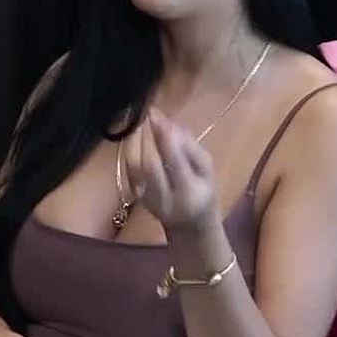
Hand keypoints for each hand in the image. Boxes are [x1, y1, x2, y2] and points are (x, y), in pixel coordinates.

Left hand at [122, 107, 218, 233]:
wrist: (188, 223)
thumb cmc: (202, 190)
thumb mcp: (207, 170)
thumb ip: (191, 148)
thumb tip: (170, 124)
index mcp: (189, 193)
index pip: (175, 164)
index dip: (165, 139)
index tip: (158, 114)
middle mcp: (165, 199)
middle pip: (151, 165)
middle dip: (149, 136)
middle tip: (149, 113)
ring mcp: (146, 199)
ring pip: (137, 165)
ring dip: (138, 139)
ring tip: (143, 119)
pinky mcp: (134, 195)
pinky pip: (129, 168)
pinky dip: (131, 148)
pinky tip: (136, 134)